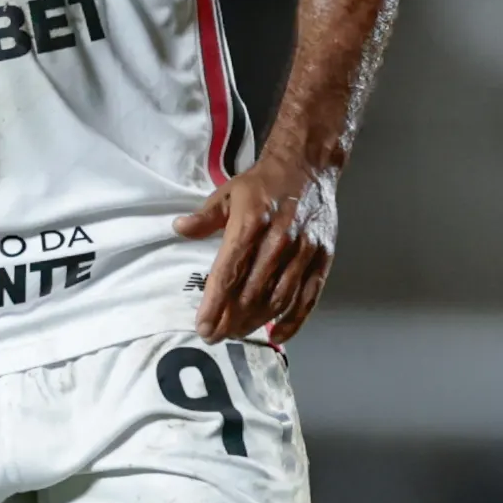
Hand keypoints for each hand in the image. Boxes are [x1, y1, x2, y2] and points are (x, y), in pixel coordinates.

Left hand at [174, 150, 337, 344]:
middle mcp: (279, 240)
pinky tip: (277, 335)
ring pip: (278, 299)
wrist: (308, 166)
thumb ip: (205, 216)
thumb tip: (179, 229)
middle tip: (216, 336)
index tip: (203, 326)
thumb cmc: (264, 183)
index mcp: (251, 223)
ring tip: (238, 334)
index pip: (228, 273)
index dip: (214, 304)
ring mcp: (304, 251)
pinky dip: (293, 321)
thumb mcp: (228, 193)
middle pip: (251, 292)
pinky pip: (308, 297)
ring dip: (256, 321)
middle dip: (231, 320)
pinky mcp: (323, 258)